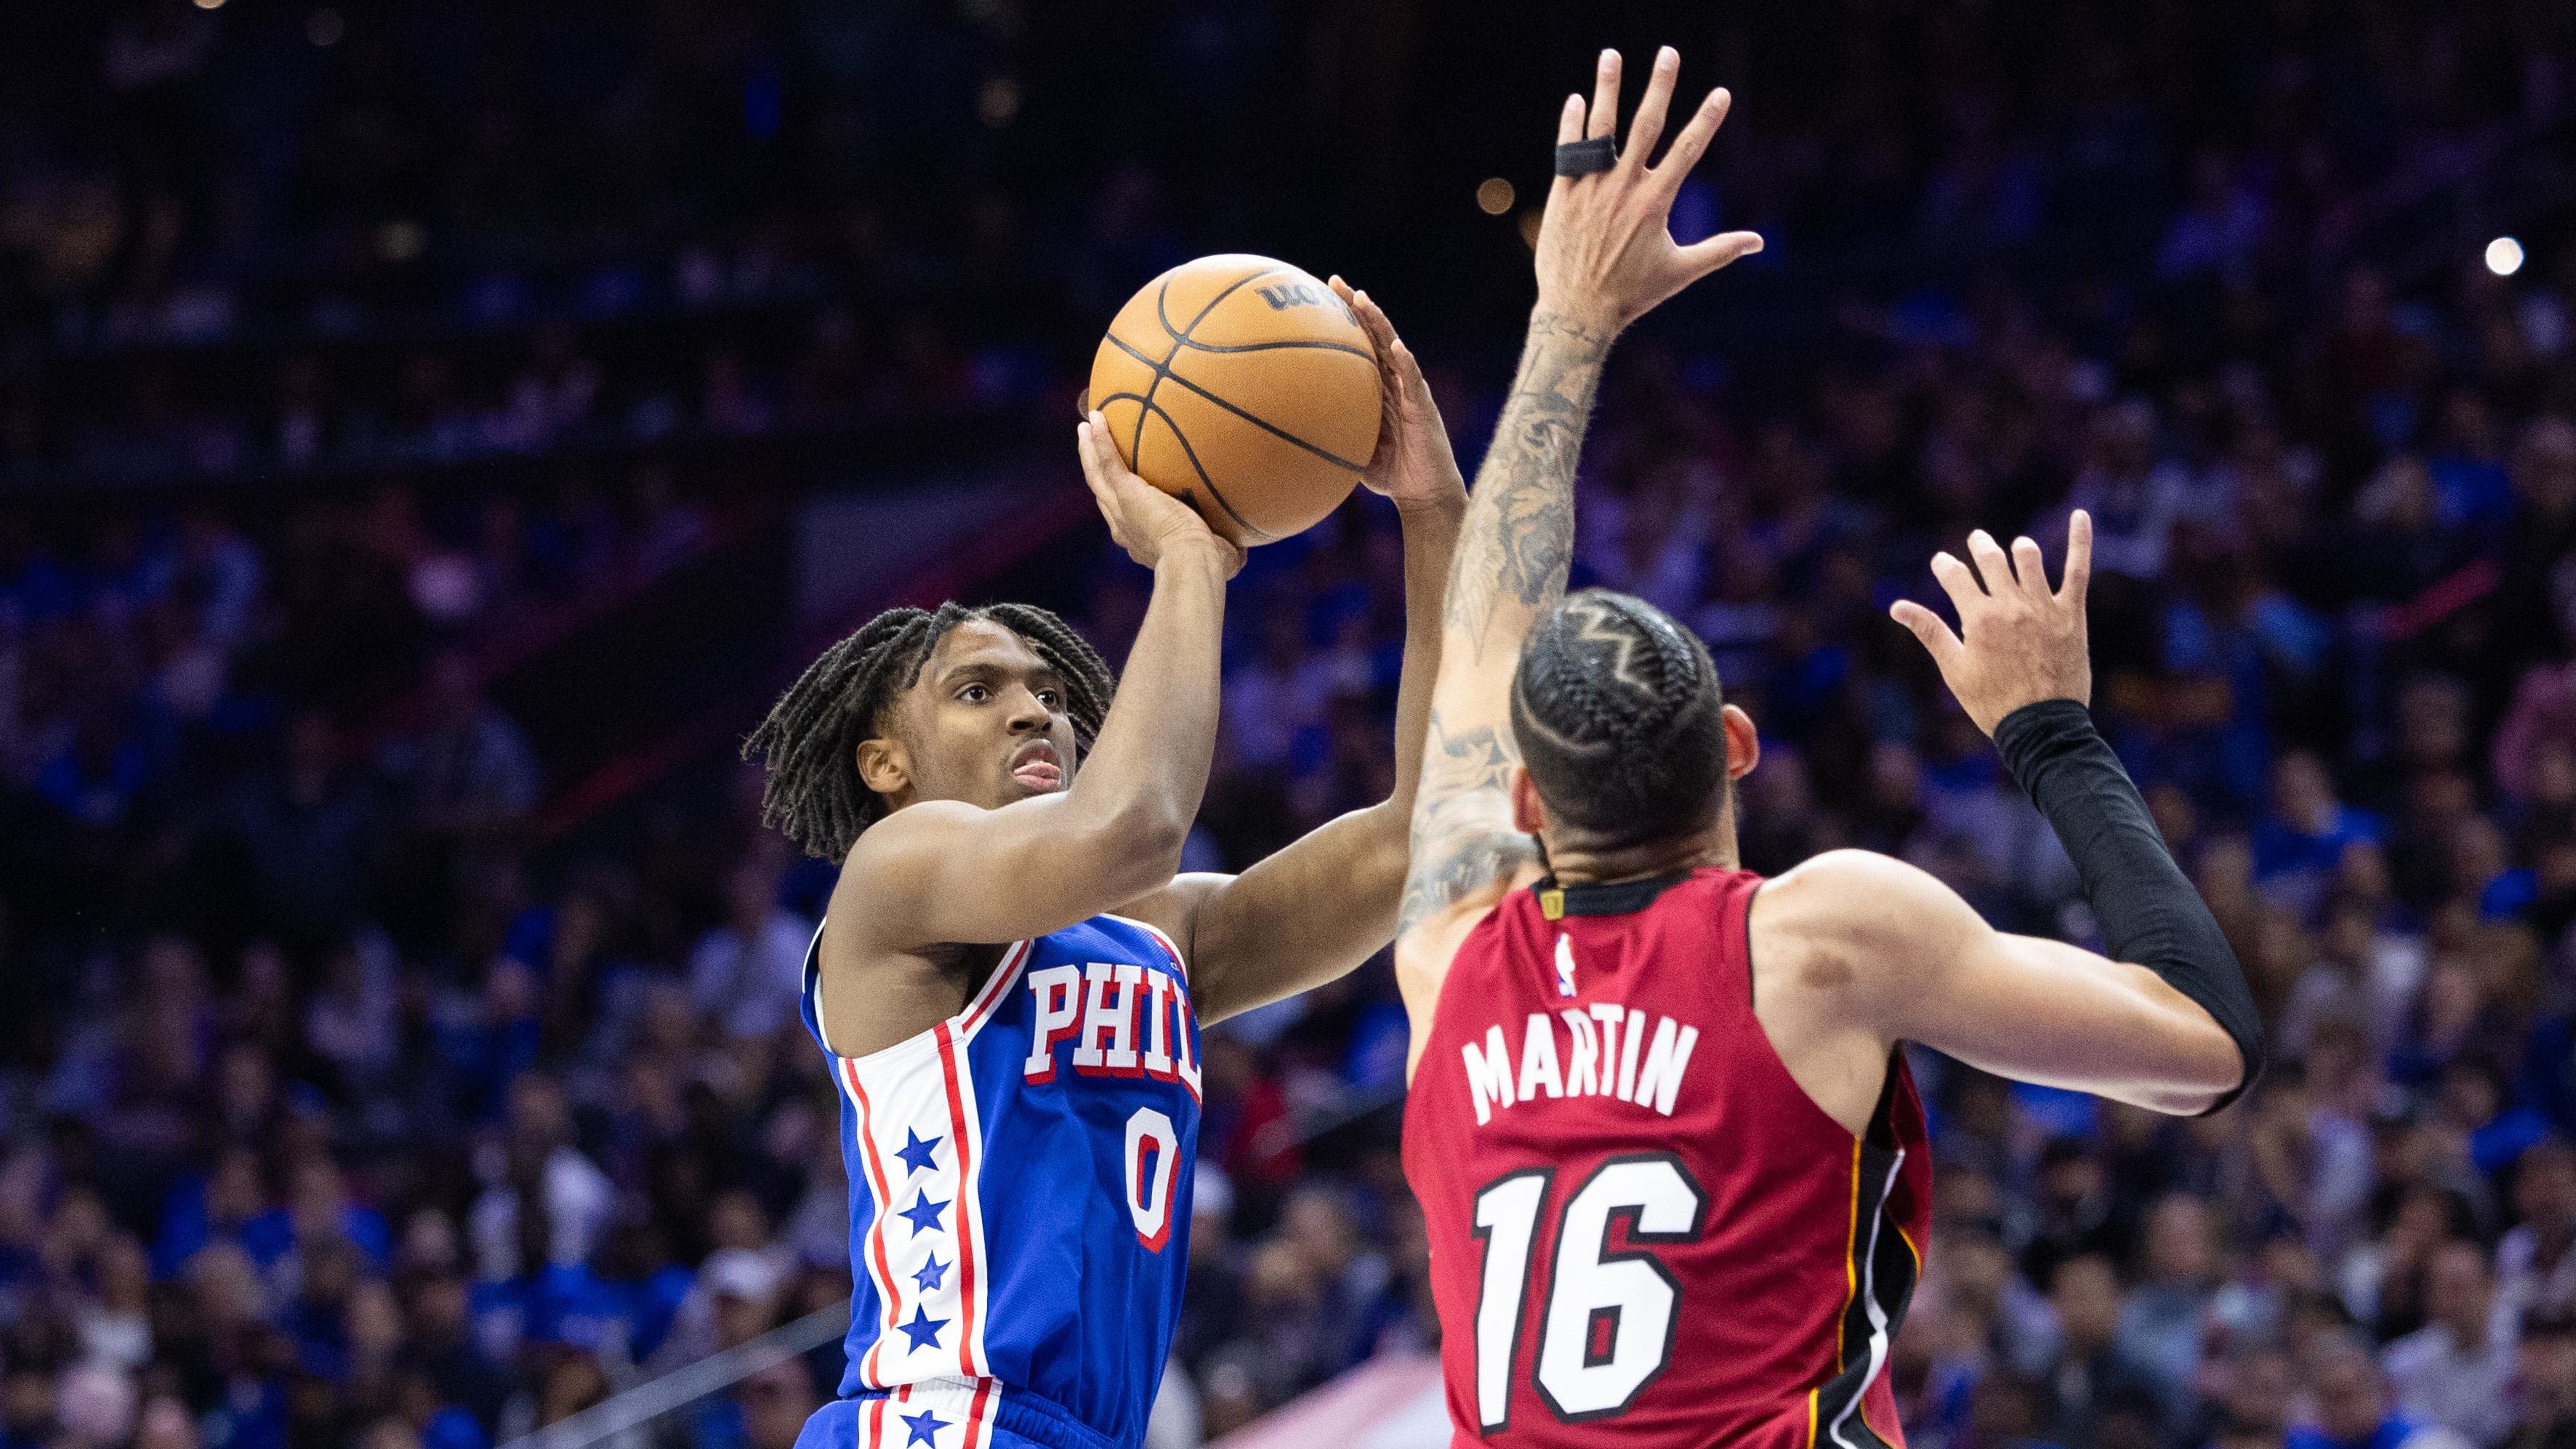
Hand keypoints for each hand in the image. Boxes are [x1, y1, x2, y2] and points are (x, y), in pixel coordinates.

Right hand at [1077, 412, 1244, 575]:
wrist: (1192, 562)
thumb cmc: (1209, 566)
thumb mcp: (1218, 557)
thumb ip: (1225, 548)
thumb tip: (1242, 549)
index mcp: (1141, 541)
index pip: (1125, 518)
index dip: (1120, 501)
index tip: (1123, 487)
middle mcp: (1124, 526)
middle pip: (1103, 493)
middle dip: (1097, 471)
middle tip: (1091, 448)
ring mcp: (1121, 509)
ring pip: (1097, 475)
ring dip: (1089, 450)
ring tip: (1086, 427)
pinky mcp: (1125, 493)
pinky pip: (1108, 461)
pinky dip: (1100, 440)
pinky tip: (1097, 418)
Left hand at [1328, 277, 1465, 510]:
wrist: (1423, 494)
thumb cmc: (1389, 473)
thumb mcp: (1350, 447)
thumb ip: (1329, 431)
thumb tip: (1286, 429)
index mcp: (1377, 386)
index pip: (1359, 344)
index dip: (1343, 318)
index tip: (1320, 294)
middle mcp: (1394, 381)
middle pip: (1374, 334)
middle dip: (1356, 306)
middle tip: (1335, 281)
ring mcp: (1410, 391)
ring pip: (1394, 348)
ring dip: (1380, 323)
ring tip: (1364, 302)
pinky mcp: (1423, 407)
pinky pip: (1414, 381)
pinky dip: (1406, 363)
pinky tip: (1397, 348)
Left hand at [1536, 47, 1763, 334]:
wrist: (1577, 313)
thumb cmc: (1631, 294)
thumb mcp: (1680, 272)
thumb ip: (1719, 250)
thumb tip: (1759, 243)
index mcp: (1655, 202)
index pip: (1687, 149)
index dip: (1707, 119)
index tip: (1721, 92)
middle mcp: (1623, 188)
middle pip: (1645, 125)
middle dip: (1660, 86)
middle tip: (1668, 52)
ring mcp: (1591, 189)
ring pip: (1601, 129)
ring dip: (1607, 89)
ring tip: (1611, 55)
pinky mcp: (1563, 195)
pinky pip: (1568, 151)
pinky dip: (1572, 124)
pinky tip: (1577, 99)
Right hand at [1891, 511, 2094, 736]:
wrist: (2042, 727)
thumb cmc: (1993, 703)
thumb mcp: (1954, 669)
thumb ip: (1929, 631)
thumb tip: (1897, 606)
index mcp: (1978, 618)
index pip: (1955, 575)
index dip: (1945, 565)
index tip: (1942, 563)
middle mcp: (2010, 605)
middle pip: (1991, 559)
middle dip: (1979, 547)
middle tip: (1977, 542)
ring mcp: (2043, 607)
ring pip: (2028, 558)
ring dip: (2018, 550)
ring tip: (2015, 550)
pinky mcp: (2072, 613)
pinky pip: (2077, 568)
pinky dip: (2080, 539)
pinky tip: (2080, 515)